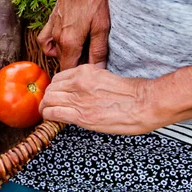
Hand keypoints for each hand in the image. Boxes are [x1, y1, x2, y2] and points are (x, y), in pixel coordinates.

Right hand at [37, 0, 109, 69]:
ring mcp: (51, 29)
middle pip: (64, 61)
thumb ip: (98, 50)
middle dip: (76, 64)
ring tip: (82, 48)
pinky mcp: (51, 20)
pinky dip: (54, 44)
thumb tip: (98, 69)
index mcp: (69, 43)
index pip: (69, 71)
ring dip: (68, 53)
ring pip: (56, 51)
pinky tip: (66, 39)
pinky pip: (47, 40)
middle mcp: (56, 39)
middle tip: (93, 59)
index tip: (89, 76)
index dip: (78, 76)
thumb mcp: (103, 25)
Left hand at [39, 63, 157, 134]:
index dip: (55, 88)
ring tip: (48, 113)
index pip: (59, 78)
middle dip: (48, 98)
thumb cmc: (133, 94)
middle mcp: (79, 82)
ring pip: (48, 100)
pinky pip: (53, 113)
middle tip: (50, 105)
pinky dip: (48, 116)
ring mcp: (78, 98)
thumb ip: (89, 82)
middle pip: (51, 89)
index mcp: (86, 71)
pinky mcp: (81, 115)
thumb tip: (78, 92)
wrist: (146, 104)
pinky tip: (51, 119)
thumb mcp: (106, 78)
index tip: (56, 95)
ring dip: (46, 107)